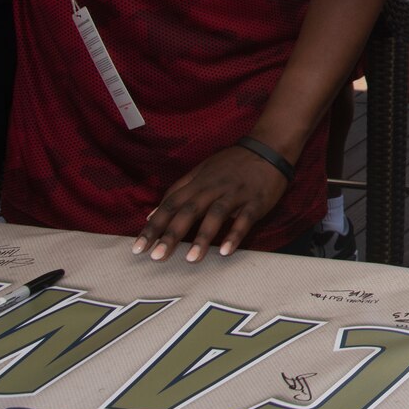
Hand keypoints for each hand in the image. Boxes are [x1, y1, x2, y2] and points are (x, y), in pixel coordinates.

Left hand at [131, 143, 290, 263]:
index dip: (154, 225)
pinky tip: (225, 251)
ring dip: (202, 237)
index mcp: (198, 182)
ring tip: (191, 259)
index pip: (171, 204)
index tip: (139, 247)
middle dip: (171, 234)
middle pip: (189, 211)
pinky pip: (244, 219)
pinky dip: (235, 235)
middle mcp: (213, 187)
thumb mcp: (201, 171)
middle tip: (156, 257)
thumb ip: (178, 191)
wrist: (269, 148)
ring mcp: (235, 194)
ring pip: (216, 215)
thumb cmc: (232, 163)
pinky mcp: (256, 201)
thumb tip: (151, 214)